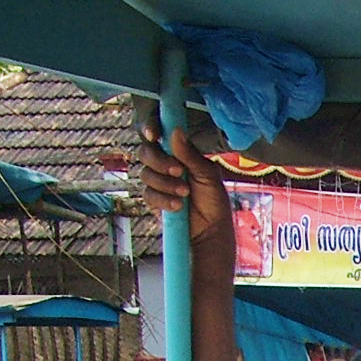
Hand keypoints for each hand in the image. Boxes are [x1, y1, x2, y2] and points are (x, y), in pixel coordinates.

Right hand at [137, 123, 231, 255]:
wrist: (212, 231)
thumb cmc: (214, 201)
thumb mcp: (208, 176)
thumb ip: (190, 155)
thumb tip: (176, 131)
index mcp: (179, 153)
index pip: (158, 134)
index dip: (150, 129)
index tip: (153, 134)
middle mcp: (165, 164)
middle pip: (146, 152)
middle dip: (160, 161)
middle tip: (179, 171)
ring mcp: (157, 182)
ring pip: (146, 174)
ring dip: (166, 184)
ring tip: (185, 193)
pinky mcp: (153, 200)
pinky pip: (148, 194)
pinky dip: (163, 199)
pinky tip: (178, 206)